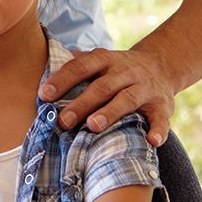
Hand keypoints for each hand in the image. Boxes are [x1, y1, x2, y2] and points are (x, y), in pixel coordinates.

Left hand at [38, 48, 174, 145]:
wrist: (160, 65)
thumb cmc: (116, 69)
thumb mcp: (98, 60)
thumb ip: (73, 64)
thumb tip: (39, 65)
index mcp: (105, 60)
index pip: (80, 67)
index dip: (62, 80)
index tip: (43, 95)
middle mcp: (125, 71)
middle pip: (102, 86)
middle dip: (81, 104)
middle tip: (63, 121)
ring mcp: (144, 88)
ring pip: (127, 99)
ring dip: (110, 113)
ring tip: (93, 126)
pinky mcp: (162, 105)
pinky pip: (161, 118)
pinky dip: (158, 130)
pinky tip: (151, 141)